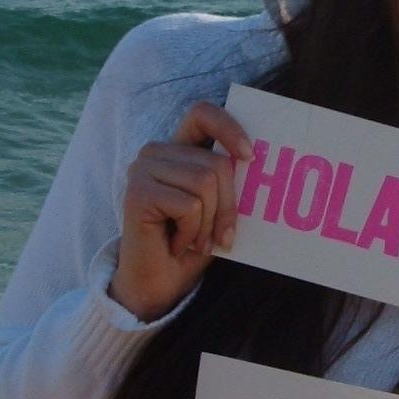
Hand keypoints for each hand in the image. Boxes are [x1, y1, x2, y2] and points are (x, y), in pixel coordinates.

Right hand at [107, 102, 253, 322]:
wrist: (158, 284)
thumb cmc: (192, 245)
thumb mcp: (218, 209)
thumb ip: (230, 183)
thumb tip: (261, 163)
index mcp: (177, 150)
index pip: (202, 114)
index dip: (229, 128)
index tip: (250, 156)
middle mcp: (155, 152)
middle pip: (216, 163)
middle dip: (228, 206)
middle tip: (221, 237)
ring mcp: (142, 170)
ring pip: (206, 183)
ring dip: (210, 223)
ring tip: (196, 241)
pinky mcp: (137, 192)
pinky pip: (189, 205)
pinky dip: (194, 232)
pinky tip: (178, 244)